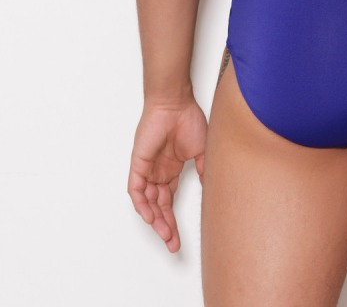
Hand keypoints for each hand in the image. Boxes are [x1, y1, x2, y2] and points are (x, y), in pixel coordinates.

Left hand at [128, 99, 207, 251]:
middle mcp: (159, 172)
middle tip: (172, 243)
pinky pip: (136, 189)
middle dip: (166, 226)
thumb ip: (204, 171)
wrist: (175, 103)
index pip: (170, 201)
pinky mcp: (139, 163)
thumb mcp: (202, 150)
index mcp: (172, 169)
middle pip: (159, 206)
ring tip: (165, 234)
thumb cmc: (189, 119)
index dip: (173, 220)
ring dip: (155, 219)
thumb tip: (209, 190)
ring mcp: (148, 168)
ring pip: (148, 201)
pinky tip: (150, 216)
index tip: (178, 238)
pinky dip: (142, 203)